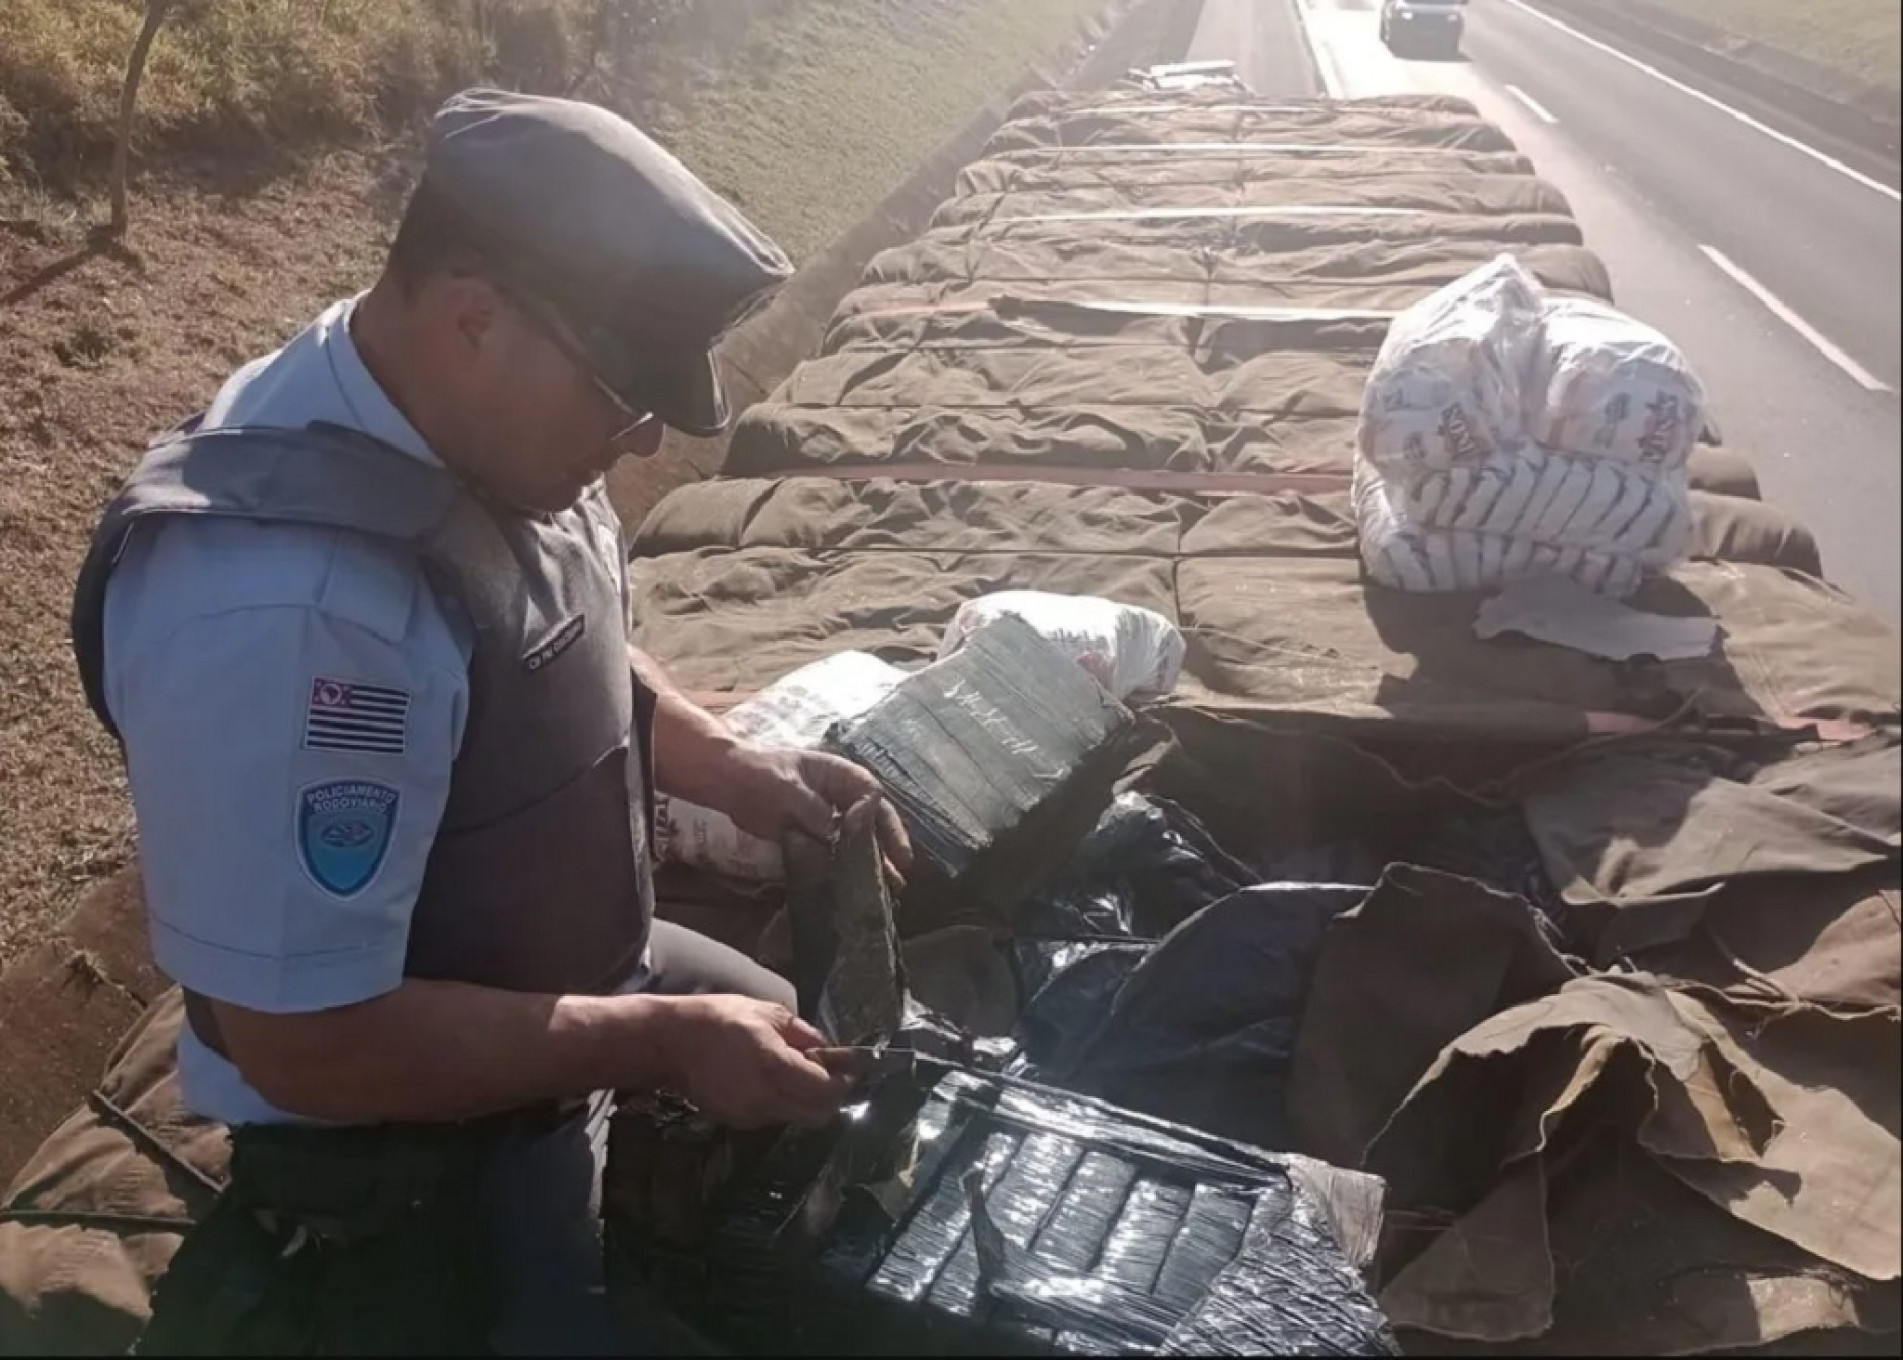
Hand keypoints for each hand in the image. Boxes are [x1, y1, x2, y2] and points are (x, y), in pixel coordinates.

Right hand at [657, 994, 852, 1128]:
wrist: (669, 1042)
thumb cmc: (718, 1019)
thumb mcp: (767, 1013)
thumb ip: (803, 1035)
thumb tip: (829, 1050)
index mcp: (774, 1067)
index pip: (825, 1091)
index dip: (842, 1080)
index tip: (848, 1067)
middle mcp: (765, 1099)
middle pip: (817, 1115)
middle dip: (829, 1096)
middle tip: (829, 1073)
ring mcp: (749, 1115)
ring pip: (796, 1117)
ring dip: (805, 1100)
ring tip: (795, 1072)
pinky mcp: (736, 1122)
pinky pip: (773, 1117)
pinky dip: (782, 1103)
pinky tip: (770, 1080)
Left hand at [716, 744, 912, 879]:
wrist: (729, 783)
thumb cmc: (757, 773)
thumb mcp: (784, 787)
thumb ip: (811, 807)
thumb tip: (833, 832)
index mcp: (838, 773)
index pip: (869, 791)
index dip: (874, 813)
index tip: (869, 832)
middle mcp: (840, 795)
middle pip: (875, 816)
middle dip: (891, 840)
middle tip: (902, 865)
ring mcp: (830, 816)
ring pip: (862, 837)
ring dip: (877, 858)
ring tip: (893, 883)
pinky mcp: (817, 836)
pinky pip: (840, 851)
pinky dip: (852, 867)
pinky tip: (863, 886)